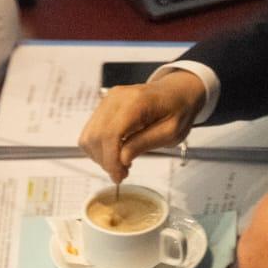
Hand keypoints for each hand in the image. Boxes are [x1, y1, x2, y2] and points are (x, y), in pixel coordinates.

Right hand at [77, 71, 205, 183]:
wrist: (176, 92)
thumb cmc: (178, 110)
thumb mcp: (171, 132)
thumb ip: (146, 143)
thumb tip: (122, 158)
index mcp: (136, 102)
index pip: (111, 134)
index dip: (111, 160)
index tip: (119, 176)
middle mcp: (117, 98)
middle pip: (95, 136)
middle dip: (105, 161)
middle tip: (122, 174)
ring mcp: (108, 100)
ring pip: (89, 136)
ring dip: (100, 156)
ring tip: (120, 163)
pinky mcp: (104, 106)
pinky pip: (91, 132)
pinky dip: (99, 148)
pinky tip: (115, 152)